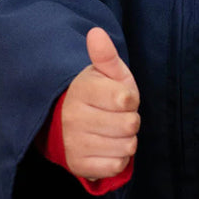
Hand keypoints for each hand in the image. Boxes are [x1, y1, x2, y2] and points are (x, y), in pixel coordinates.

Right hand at [62, 28, 139, 181]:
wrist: (68, 122)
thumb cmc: (98, 94)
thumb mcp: (106, 73)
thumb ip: (106, 55)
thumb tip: (96, 33)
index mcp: (82, 90)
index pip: (125, 99)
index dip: (130, 99)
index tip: (119, 98)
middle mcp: (73, 117)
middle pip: (130, 125)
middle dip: (130, 120)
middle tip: (116, 116)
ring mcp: (74, 143)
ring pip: (126, 147)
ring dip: (126, 140)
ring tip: (112, 131)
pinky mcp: (78, 165)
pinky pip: (116, 166)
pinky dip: (118, 158)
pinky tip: (107, 147)